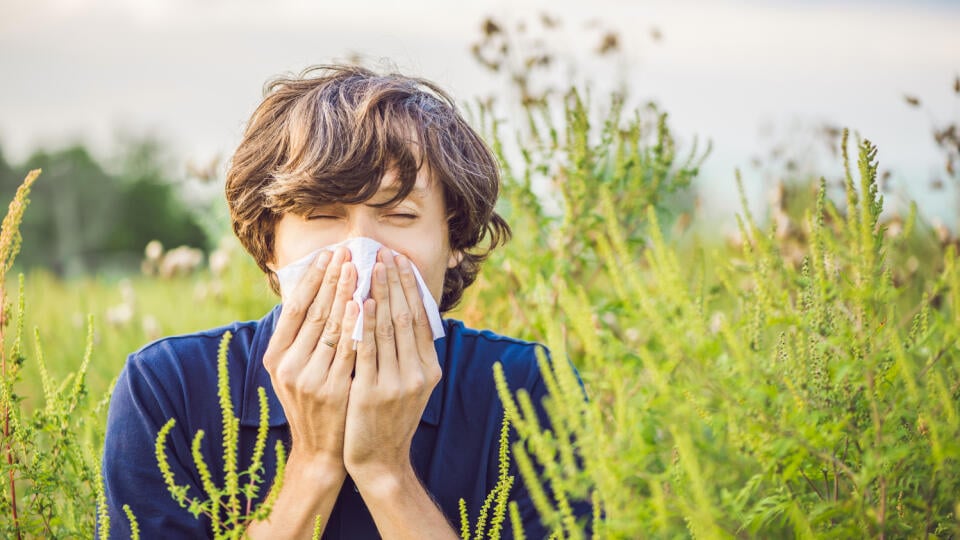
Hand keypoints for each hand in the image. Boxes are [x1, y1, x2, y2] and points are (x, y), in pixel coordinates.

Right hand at [262, 246, 358, 472]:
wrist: (321, 450)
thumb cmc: (313, 402)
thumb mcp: (295, 370)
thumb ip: (301, 336)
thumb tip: (313, 290)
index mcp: (276, 357)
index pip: (295, 308)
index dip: (312, 279)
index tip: (328, 254)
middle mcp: (288, 366)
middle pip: (314, 312)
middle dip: (333, 279)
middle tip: (348, 251)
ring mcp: (309, 379)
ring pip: (332, 327)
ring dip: (347, 294)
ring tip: (360, 267)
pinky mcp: (332, 390)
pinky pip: (348, 350)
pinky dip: (358, 325)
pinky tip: (366, 304)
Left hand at [343, 249, 441, 484]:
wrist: (379, 461)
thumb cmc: (388, 418)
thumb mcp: (409, 385)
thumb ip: (409, 353)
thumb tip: (404, 313)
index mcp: (429, 368)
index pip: (421, 318)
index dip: (410, 287)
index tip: (400, 261)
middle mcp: (418, 373)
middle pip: (406, 316)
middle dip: (395, 281)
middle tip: (384, 253)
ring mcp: (397, 383)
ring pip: (388, 328)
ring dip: (379, 293)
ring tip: (370, 266)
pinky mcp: (372, 392)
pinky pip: (368, 349)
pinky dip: (366, 323)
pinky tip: (361, 301)